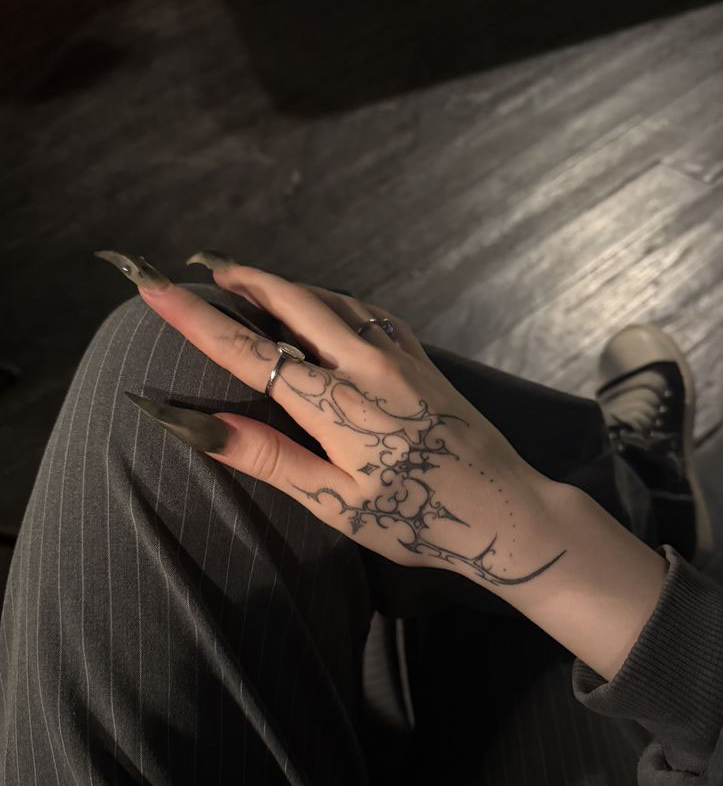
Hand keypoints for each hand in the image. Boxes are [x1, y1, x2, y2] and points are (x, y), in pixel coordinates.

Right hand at [100, 251, 565, 591]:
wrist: (506, 511)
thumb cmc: (415, 520)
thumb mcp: (336, 502)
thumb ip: (270, 458)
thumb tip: (200, 425)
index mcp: (335, 405)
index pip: (249, 352)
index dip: (196, 318)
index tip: (153, 287)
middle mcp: (365, 365)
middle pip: (293, 303)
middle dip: (242, 279)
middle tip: (203, 265)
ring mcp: (400, 356)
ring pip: (331, 299)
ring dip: (286, 284)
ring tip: (250, 278)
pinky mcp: (423, 359)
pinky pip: (369, 311)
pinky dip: (333, 298)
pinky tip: (326, 303)